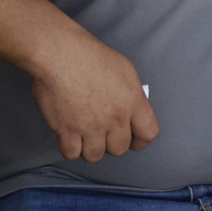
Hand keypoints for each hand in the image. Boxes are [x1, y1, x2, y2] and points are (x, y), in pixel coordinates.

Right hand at [29, 34, 157, 162]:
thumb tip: (131, 110)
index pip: (148, 133)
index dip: (141, 140)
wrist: (63, 55)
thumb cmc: (92, 56)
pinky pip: (71, 153)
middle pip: (119, 149)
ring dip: (90, 148)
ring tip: (84, 136)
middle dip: (111, 143)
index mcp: (133, 102)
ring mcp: (91, 126)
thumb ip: (131, 95)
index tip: (133, 139)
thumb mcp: (125, 71)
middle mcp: (115, 118)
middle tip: (102, 133)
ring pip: (95, 156)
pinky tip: (69, 136)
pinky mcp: (67, 130)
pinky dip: (70, 148)